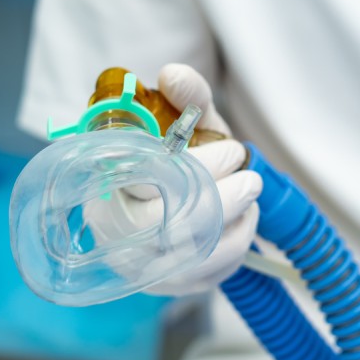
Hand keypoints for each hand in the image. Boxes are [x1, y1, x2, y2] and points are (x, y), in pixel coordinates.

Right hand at [84, 64, 260, 294]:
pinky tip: (243, 220)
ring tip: (251, 194)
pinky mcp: (168, 285)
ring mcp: (140, 265)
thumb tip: (174, 74)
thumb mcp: (184, 121)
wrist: (177, 194)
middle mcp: (114, 231)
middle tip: (252, 180)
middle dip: (220, 202)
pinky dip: (236, 244)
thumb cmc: (180, 154)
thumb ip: (185, 96)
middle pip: (167, 229)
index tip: (232, 150)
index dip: (197, 169)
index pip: (147, 183)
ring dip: (234, 223)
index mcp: (108, 182)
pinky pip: (208, 275)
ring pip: (191, 257)